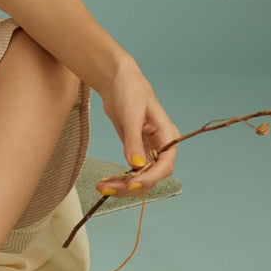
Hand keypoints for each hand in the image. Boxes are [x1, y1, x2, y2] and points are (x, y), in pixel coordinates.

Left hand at [96, 61, 179, 196]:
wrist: (117, 81)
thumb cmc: (129, 91)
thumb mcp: (131, 114)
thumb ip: (134, 141)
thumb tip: (137, 166)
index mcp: (167, 136)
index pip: (165, 165)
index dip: (151, 178)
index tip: (132, 184)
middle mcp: (161, 146)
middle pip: (152, 176)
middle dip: (132, 185)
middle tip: (109, 189)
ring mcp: (148, 150)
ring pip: (141, 177)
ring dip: (123, 186)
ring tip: (102, 188)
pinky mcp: (135, 151)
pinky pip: (131, 171)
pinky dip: (119, 179)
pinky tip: (106, 182)